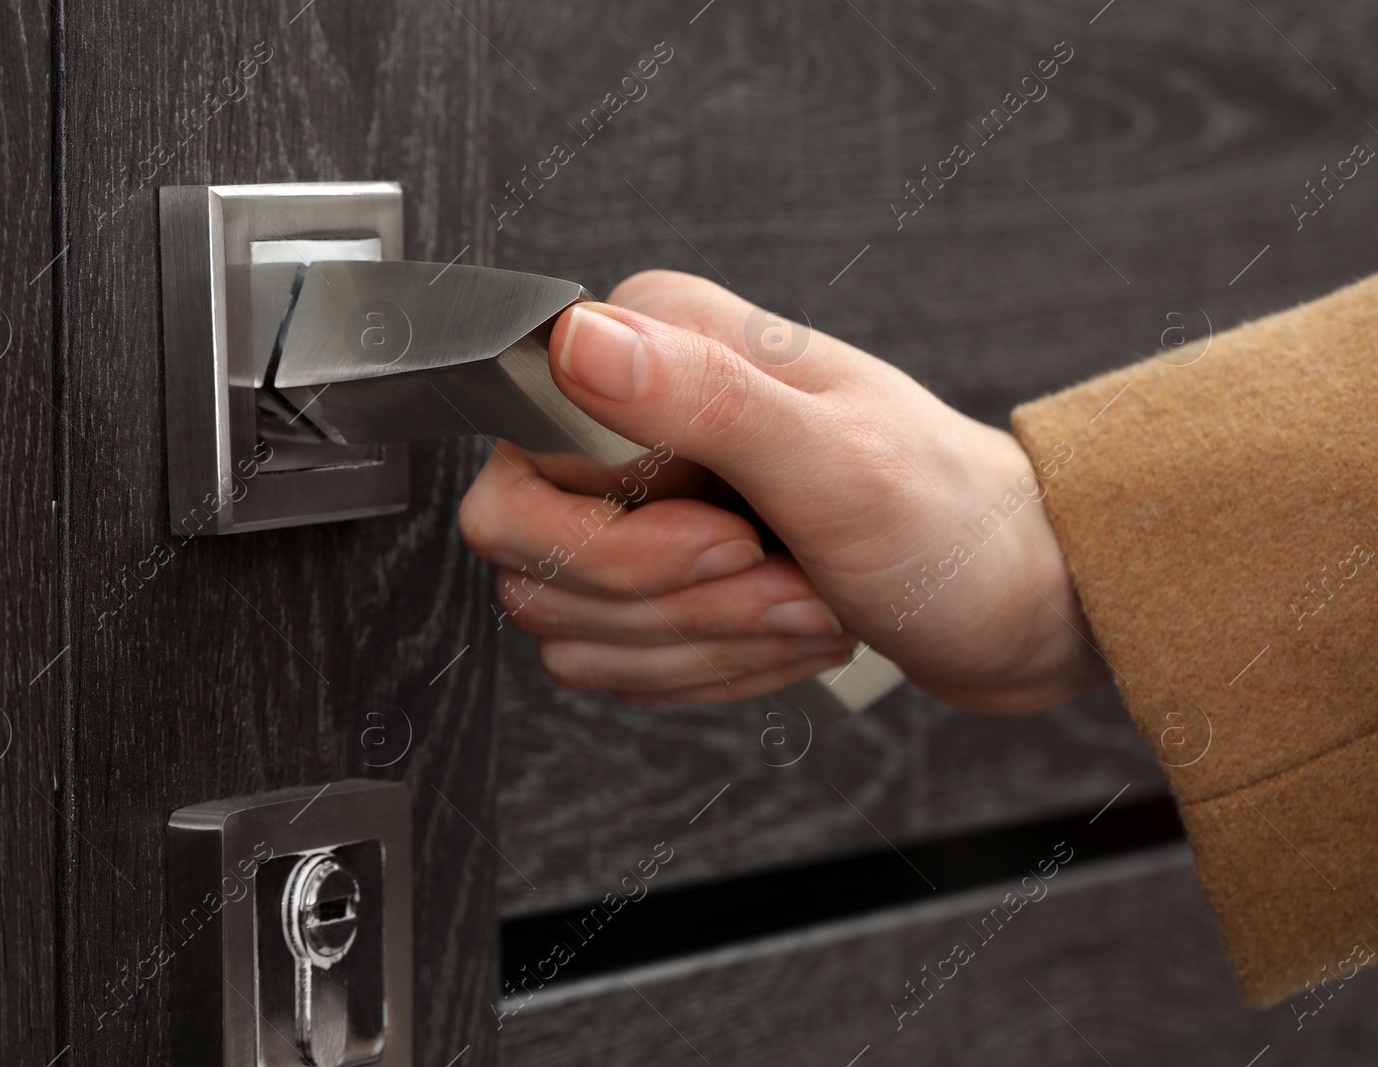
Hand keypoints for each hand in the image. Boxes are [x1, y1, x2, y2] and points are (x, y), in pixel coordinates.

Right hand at [457, 270, 1109, 711]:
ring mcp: (631, 501)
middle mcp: (625, 416)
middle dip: (672, 605)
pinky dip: (707, 669)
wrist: (1014, 596)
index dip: (612, 542)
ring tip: (805, 601)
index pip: (522, 474)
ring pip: (570, 627)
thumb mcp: (840, 459)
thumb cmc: (953, 520)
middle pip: (532, 563)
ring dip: (703, 642)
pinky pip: (611, 662)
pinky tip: (782, 628)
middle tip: (783, 580)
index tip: (729, 542)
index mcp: (657, 347)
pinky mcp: (648, 574)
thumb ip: (703, 396)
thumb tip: (578, 338)